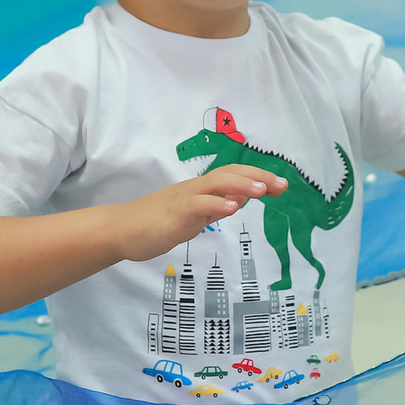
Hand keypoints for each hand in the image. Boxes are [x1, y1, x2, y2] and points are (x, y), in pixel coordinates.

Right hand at [115, 165, 283, 262]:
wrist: (123, 230)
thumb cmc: (157, 223)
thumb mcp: (194, 216)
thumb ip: (215, 208)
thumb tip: (239, 200)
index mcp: (201, 189)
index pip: (233, 176)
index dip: (258, 177)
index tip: (281, 185)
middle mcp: (195, 188)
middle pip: (229, 174)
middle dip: (258, 178)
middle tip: (282, 185)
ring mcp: (183, 199)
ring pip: (215, 183)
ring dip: (241, 185)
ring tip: (263, 191)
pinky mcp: (173, 214)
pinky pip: (196, 205)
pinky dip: (215, 204)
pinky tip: (231, 208)